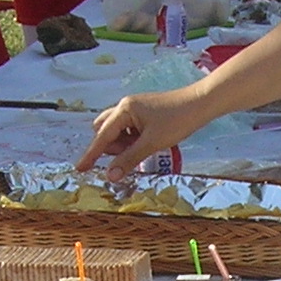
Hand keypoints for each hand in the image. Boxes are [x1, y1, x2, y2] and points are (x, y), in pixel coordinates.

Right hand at [80, 90, 203, 178]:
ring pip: (117, 131)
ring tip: (145, 148)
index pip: (102, 136)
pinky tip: (149, 143)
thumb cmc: (177, 120)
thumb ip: (129, 159)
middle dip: (112, 146)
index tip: (79, 168)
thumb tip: (110, 176)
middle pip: (105, 131)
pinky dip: (133, 140)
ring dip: (124, 144)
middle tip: (131, 153)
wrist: (200, 104)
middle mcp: (125, 107)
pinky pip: (129, 130)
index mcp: (124, 110)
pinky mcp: (144, 114)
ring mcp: (135, 109)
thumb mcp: (152, 143)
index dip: (91, 154)